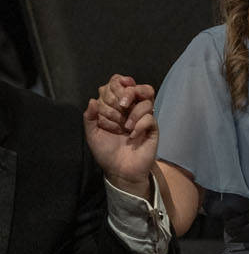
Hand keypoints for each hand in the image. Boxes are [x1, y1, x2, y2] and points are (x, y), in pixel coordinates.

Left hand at [85, 75, 158, 196]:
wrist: (120, 170)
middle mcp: (131, 109)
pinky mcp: (152, 127)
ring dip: (135, 111)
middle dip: (129, 92)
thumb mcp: (93, 134)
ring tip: (125, 127)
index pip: (120, 85)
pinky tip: (132, 135)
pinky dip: (140, 125)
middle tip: (122, 104)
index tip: (114, 87)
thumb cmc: (106, 152)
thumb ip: (90, 117)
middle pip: (138, 87)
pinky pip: (150, 118)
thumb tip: (93, 100)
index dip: (118, 83)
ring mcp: (143, 117)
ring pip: (148, 98)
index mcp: (116, 108)